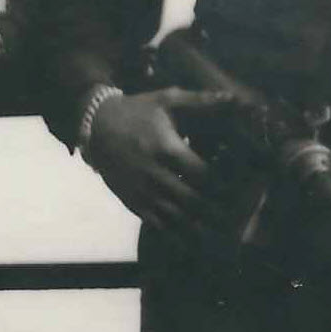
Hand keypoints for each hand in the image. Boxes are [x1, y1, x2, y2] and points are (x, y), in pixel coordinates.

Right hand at [85, 87, 221, 228]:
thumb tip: (231, 97)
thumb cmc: (137, 111)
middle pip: (191, 199)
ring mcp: (141, 190)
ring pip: (175, 216)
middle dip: (213, 208)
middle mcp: (153, 173)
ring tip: (215, 229)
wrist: (95, 126)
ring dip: (197, 224)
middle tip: (231, 214)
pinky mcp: (131, 200)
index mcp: (166, 148)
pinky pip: (155, 222)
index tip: (235, 187)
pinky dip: (174, 231)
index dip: (220, 183)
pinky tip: (188, 234)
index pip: (201, 174)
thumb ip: (200, 101)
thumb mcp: (166, 100)